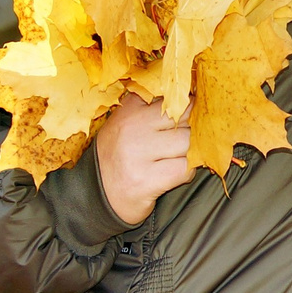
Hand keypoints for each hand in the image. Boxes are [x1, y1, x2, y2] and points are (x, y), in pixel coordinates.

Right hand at [95, 93, 192, 224]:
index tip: (190, 117)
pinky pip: (185, 168)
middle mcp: (132, 127)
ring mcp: (138, 154)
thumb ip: (153, 109)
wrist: (95, 196)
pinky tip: (173, 174)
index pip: (174, 97)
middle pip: (186, 117)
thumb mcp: (126, 125)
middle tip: (183, 142)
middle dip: (192, 130)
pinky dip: (186, 172)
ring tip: (176, 159)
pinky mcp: (146, 179)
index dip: (190, 106)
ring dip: (191, 152)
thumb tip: (196, 99)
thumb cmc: (118, 157)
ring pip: (188, 143)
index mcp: (129, 109)